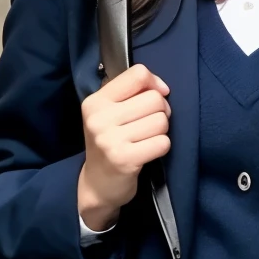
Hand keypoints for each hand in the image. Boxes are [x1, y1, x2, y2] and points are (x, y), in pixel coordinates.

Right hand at [78, 64, 171, 229]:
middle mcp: (99, 118)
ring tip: (147, 138)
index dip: (155, 84)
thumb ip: (130, 94)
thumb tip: (161, 87)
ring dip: (161, 131)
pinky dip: (161, 147)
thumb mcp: (108, 114)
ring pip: (161, 121)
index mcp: (96, 101)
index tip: (155, 96)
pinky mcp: (124, 159)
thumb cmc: (110, 143)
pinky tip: (148, 152)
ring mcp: (110, 139)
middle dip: (161, 111)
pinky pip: (162, 143)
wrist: (97, 184)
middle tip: (150, 124)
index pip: (138, 74)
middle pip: (155, 99)